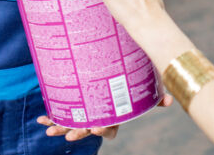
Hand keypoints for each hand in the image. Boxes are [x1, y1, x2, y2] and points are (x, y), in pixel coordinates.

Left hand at [35, 95, 173, 140]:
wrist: (110, 78)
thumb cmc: (129, 87)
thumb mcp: (141, 90)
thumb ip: (155, 96)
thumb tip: (172, 100)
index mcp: (114, 118)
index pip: (110, 128)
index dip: (105, 129)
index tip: (99, 128)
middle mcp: (98, 119)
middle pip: (88, 129)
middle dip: (79, 132)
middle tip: (72, 135)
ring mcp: (85, 115)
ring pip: (72, 125)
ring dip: (60, 128)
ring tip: (50, 130)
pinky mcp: (74, 108)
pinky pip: (62, 116)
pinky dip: (51, 118)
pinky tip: (41, 119)